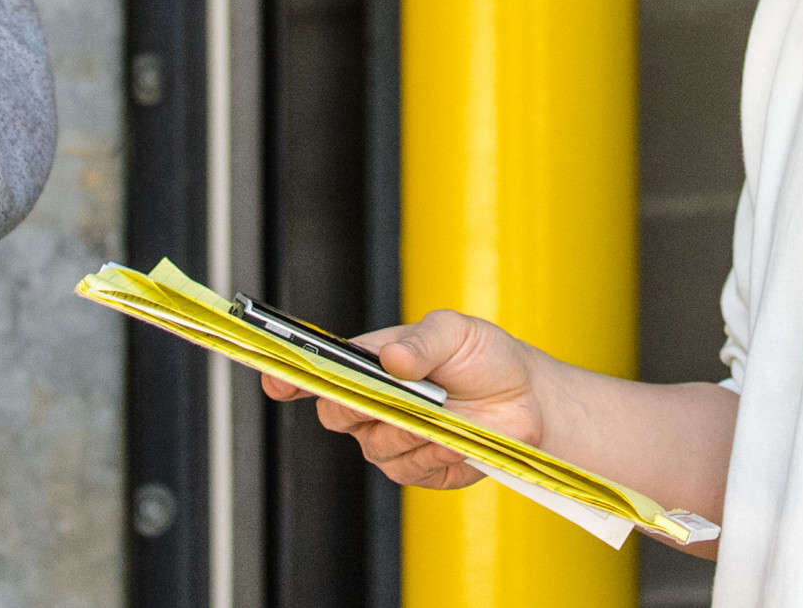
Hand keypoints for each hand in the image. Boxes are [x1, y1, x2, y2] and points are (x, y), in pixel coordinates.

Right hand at [261, 309, 546, 490]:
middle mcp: (370, 404)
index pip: (317, 371)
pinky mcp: (418, 470)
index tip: (277, 379)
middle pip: (335, 413)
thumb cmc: (482, 355)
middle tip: (388, 393)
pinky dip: (433, 454)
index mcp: (368, 364)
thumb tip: (393, 358)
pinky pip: (410, 470)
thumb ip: (423, 341)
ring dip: (408, 430)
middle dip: (357, 404)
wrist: (525, 398)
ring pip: (375, 446)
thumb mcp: (455, 331)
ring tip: (442, 413)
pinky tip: (454, 439)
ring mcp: (391, 440)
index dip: (289, 377)